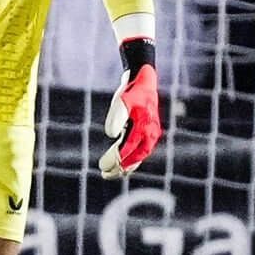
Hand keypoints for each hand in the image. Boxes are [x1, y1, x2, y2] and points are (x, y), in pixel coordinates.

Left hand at [99, 64, 160, 178]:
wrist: (143, 81)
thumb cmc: (132, 92)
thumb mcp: (123, 100)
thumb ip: (117, 116)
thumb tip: (110, 134)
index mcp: (145, 128)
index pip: (129, 148)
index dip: (117, 158)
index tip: (104, 165)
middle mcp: (150, 133)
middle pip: (136, 156)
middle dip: (121, 167)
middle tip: (105, 174)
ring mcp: (150, 134)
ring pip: (138, 156)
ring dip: (125, 166)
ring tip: (109, 174)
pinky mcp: (146, 132)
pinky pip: (139, 151)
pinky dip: (130, 160)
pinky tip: (121, 166)